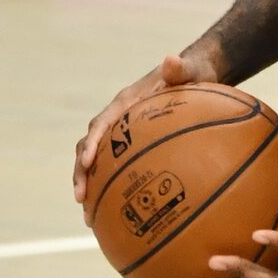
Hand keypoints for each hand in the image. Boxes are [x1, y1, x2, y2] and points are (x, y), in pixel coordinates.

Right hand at [74, 53, 217, 217]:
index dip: (90, 143)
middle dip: (81, 173)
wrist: (196, 75)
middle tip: (80, 199)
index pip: (101, 124)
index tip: (86, 163)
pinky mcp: (134, 146)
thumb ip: (180, 69)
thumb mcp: (190, 70)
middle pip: (90, 147)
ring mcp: (124, 134)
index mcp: (125, 103)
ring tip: (90, 218)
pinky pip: (119, 169)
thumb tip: (172, 60)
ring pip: (99, 162)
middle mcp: (119, 120)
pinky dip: (114, 189)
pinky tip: (119, 216)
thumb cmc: (194, 73)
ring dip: (91, 186)